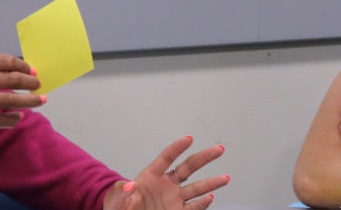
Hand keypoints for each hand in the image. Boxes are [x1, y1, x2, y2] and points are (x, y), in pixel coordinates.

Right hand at [0, 52, 44, 152]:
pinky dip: (12, 119)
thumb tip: (16, 70)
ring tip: (39, 101)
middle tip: (40, 86)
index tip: (34, 71)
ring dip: (28, 101)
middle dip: (30, 83)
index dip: (24, 66)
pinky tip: (19, 117)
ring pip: (8, 99)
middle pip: (11, 78)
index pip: (6, 61)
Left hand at [102, 136, 228, 209]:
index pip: (166, 158)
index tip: (189, 138)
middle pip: (188, 167)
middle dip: (204, 158)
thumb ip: (120, 193)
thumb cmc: (119, 209)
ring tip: (225, 178)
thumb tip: (128, 186)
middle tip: (218, 150)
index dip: (177, 148)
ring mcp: (173, 199)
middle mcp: (166, 185)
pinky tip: (210, 198)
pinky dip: (202, 203)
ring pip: (196, 188)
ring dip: (211, 183)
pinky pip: (193, 207)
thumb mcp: (115, 202)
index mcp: (150, 177)